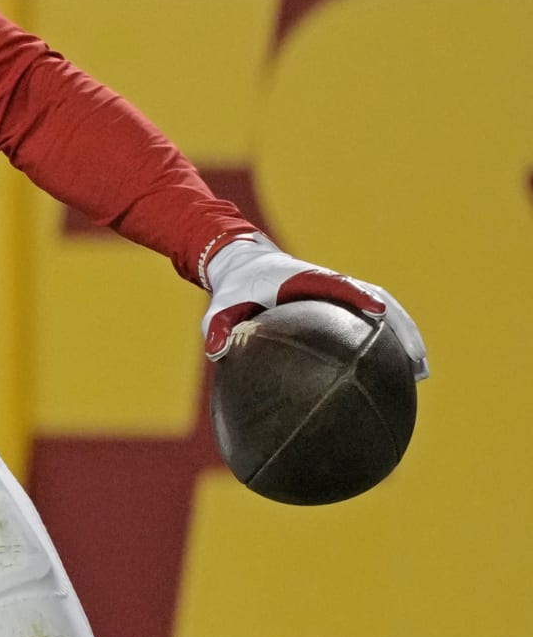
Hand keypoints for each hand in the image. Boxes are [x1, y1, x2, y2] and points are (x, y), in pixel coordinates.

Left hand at [202, 233, 428, 379]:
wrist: (241, 265)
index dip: (359, 296)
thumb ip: (218, 328)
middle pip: (376, 298)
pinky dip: (389, 339)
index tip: (380, 312)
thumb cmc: (232, 289)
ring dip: (405, 334)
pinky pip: (371, 319)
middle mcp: (330, 282)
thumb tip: (216, 354)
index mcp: (303, 279)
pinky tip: (398, 371)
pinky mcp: (341, 301)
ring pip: (383, 308)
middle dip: (400, 326)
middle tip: (417, 360)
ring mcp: (339, 290)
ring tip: (420, 371)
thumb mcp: (219, 308)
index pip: (337, 285)